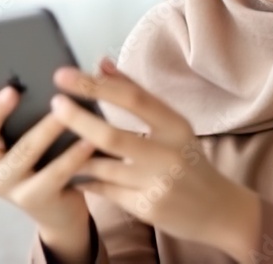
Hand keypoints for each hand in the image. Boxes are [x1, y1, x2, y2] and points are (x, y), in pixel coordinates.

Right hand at [0, 86, 96, 261]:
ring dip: (51, 131)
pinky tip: (90, 142)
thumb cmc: (48, 166)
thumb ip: (28, 119)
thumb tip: (39, 78)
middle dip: (26, 114)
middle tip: (53, 97)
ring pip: (29, 155)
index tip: (11, 89)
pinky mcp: (38, 200)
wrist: (61, 214)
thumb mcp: (33, 145)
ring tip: (72, 113)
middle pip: (7, 142)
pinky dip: (73, 155)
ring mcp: (15, 190)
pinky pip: (56, 174)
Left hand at [51, 58, 261, 260]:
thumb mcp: (172, 124)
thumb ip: (136, 93)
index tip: (64, 75)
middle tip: (54, 104)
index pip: (132, 98)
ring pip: (102, 166)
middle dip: (77, 119)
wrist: (218, 209)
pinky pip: (105, 190)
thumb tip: (101, 63)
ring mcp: (157, 184)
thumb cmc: (188, 159)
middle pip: (111, 135)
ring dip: (75, 154)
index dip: (95, 86)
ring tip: (56, 141)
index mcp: (176, 126)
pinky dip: (86, 180)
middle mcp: (168, 154)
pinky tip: (74, 173)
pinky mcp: (147, 208)